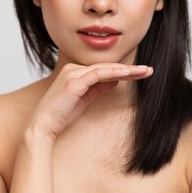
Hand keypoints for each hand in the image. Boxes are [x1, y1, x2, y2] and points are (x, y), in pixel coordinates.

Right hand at [29, 63, 152, 141]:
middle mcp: (73, 69)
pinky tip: (128, 74)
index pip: (104, 69)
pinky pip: (98, 74)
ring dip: (126, 70)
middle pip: (107, 66)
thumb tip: (115, 80)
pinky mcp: (74, 81)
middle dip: (129, 69)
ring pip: (105, 68)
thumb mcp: (85, 100)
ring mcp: (72, 73)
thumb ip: (99, 88)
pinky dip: (114, 73)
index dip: (124, 71)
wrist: (43, 126)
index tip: (141, 73)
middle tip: (148, 70)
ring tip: (143, 72)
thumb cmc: (62, 115)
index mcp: (75, 72)